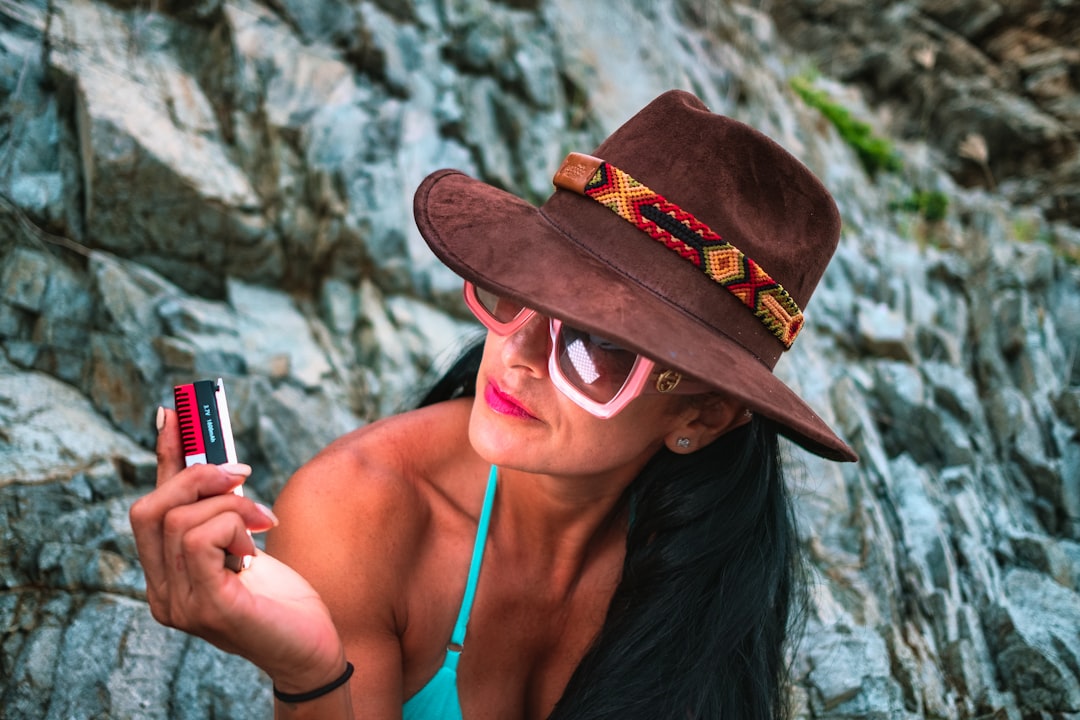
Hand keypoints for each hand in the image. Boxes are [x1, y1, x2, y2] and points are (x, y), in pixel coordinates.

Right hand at [129, 408, 346, 692]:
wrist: (312, 649)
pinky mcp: (207, 608)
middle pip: (150, 509)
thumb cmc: (283, 598)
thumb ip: (224, 508)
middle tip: (245, 474)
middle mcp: (161, 593)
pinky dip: (232, 527)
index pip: (149, 506)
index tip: (176, 411)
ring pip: (179, 520)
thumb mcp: (247, 541)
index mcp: (167, 575)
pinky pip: (199, 541)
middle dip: (198, 477)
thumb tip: (215, 456)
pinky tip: (255, 548)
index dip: (163, 456)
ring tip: (262, 524)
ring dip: (230, 506)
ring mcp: (179, 604)